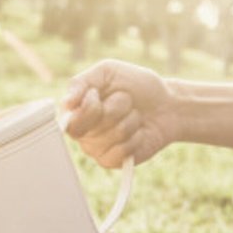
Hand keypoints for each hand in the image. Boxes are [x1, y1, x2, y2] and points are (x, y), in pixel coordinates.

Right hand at [62, 59, 182, 167]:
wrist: (167, 104)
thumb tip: (65, 103)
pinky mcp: (112, 161)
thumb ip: (82, 82)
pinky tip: (139, 132)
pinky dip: (137, 137)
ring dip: (131, 120)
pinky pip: (121, 152)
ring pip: (113, 136)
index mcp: (75, 111)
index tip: (97, 94)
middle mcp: (81, 133)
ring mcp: (95, 149)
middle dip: (117, 108)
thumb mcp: (108, 72)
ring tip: (135, 116)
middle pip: (93, 127)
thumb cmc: (136, 86)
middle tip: (125, 101)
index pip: (69, 120)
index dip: (89, 107)